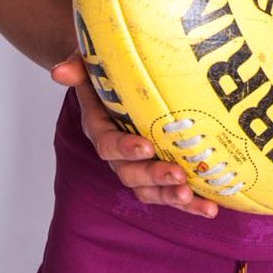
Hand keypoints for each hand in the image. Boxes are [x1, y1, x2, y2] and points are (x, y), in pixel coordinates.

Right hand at [50, 52, 217, 218]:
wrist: (117, 76)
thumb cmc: (106, 70)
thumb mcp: (91, 64)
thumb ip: (78, 68)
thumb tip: (60, 71)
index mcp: (101, 127)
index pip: (107, 144)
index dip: (125, 149)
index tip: (146, 147)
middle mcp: (118, 152)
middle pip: (130, 174)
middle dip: (154, 177)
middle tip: (178, 176)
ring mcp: (139, 164)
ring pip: (150, 189)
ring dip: (171, 197)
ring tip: (193, 198)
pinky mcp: (160, 169)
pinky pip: (171, 191)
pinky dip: (191, 203)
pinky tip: (211, 208)